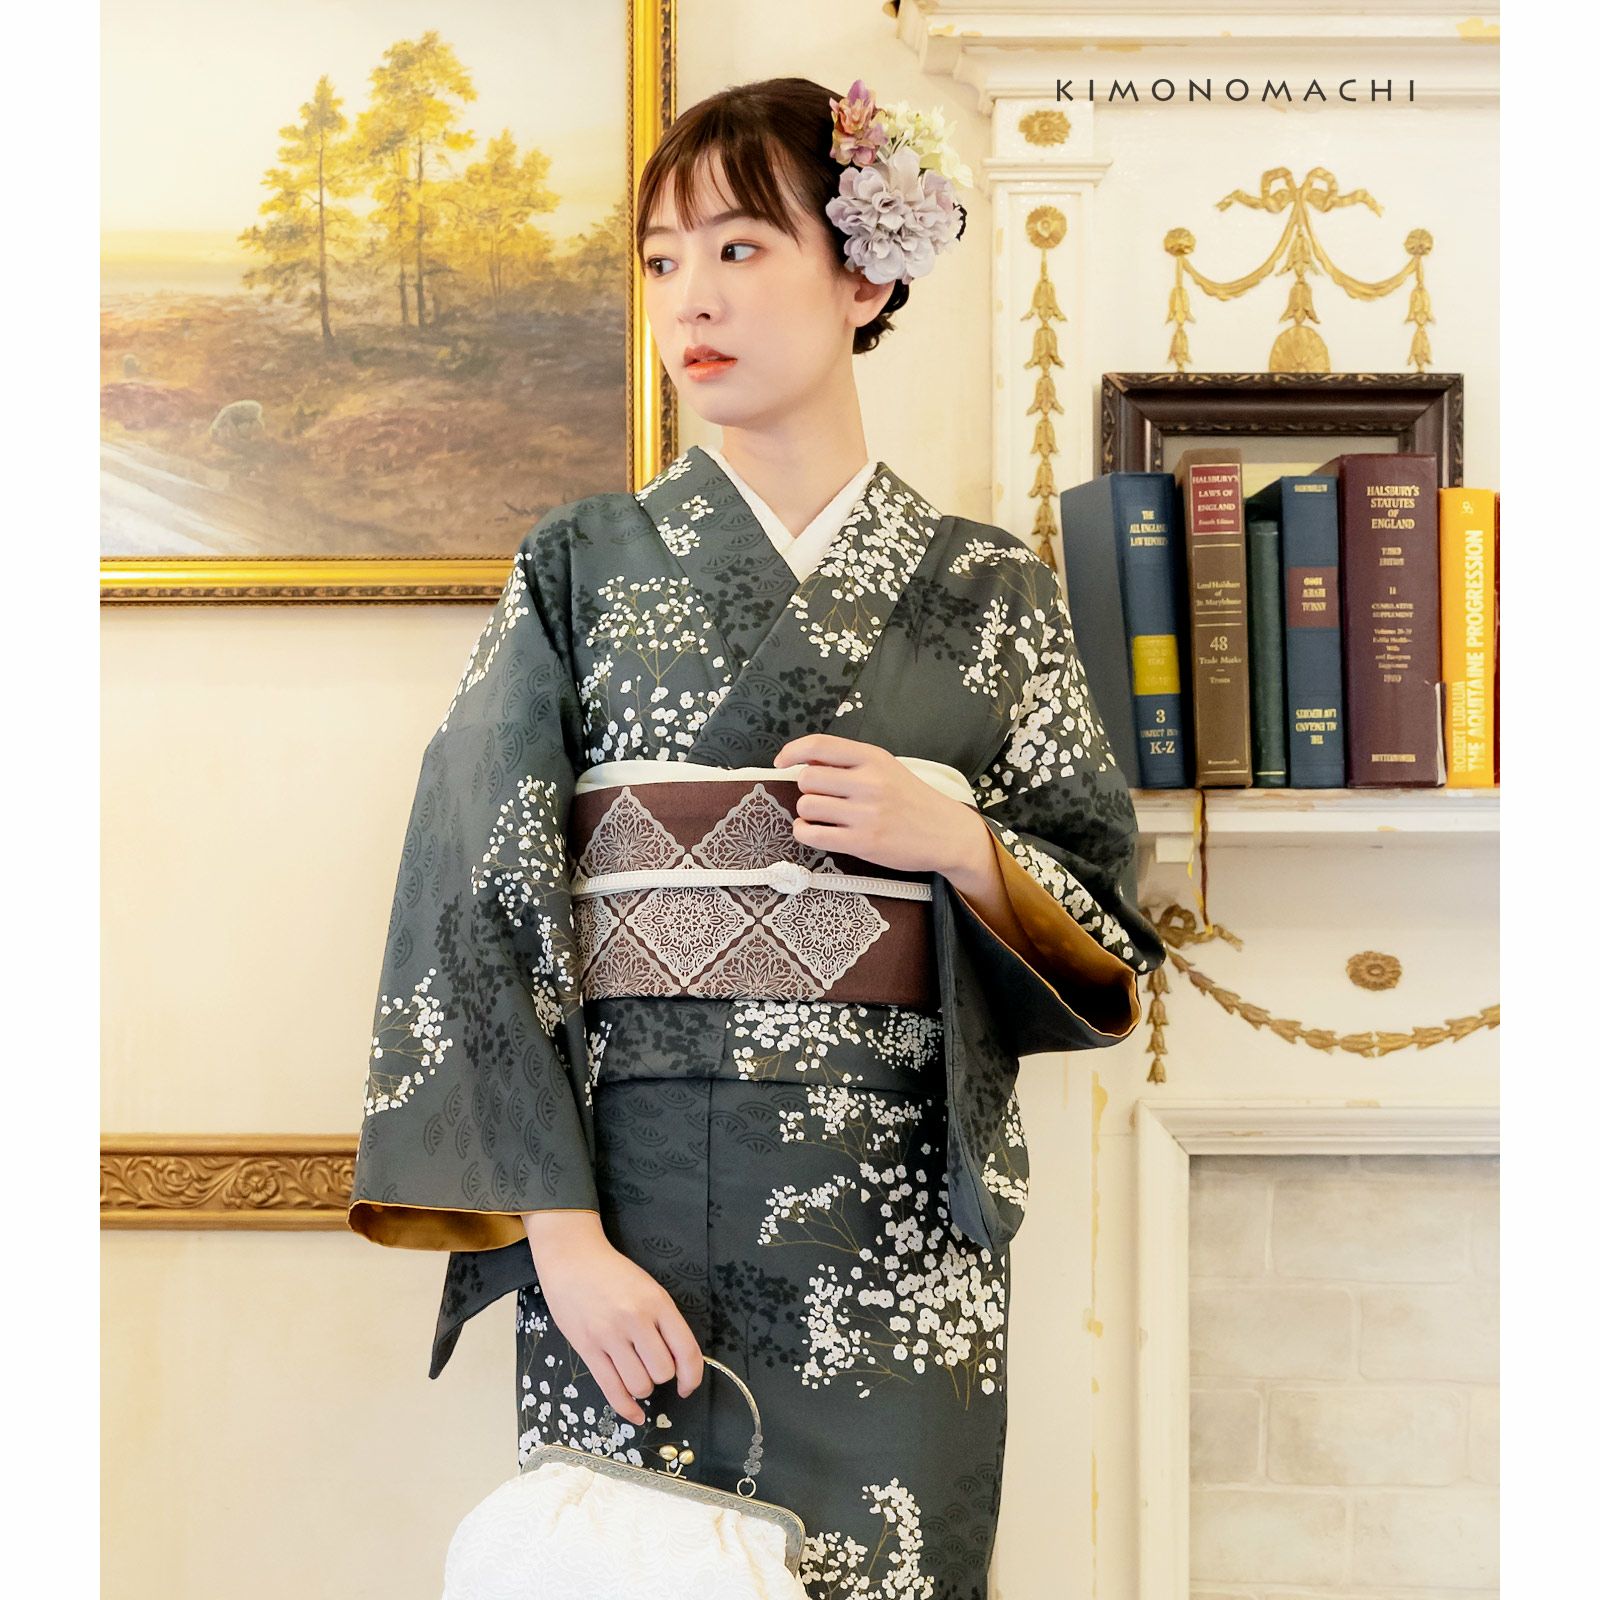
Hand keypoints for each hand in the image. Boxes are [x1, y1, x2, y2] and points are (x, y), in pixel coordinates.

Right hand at [523, 1211, 704, 1426]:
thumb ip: (664, 1321)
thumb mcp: (649, 1288)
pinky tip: (635, 1415)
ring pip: (640, 1385)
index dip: (693, 1376)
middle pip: (663, 1372)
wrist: (573, 1258)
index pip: (686, 1350)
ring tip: (637, 1373)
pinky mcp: (588, 1348)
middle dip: (663, 1377)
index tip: (689, 1385)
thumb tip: (680, 1361)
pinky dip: (627, 1409)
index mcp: (657, 1302)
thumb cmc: (613, 1273)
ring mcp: (609, 1335)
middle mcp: (635, 1320)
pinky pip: (612, 1390)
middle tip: (653, 1365)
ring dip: (644, 1388)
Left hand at [772, 733, 989, 876]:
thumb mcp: (886, 768)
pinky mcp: (862, 842)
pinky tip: (815, 831)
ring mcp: (865, 814)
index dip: (792, 752)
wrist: (946, 833)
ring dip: (807, 812)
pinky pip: (812, 834)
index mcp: (873, 758)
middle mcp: (869, 782)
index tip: (781, 762)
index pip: (819, 745)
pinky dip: (805, 832)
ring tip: (823, 816)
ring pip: (806, 806)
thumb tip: (805, 762)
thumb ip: (849, 763)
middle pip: (807, 778)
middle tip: (822, 797)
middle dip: (807, 789)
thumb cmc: (912, 800)